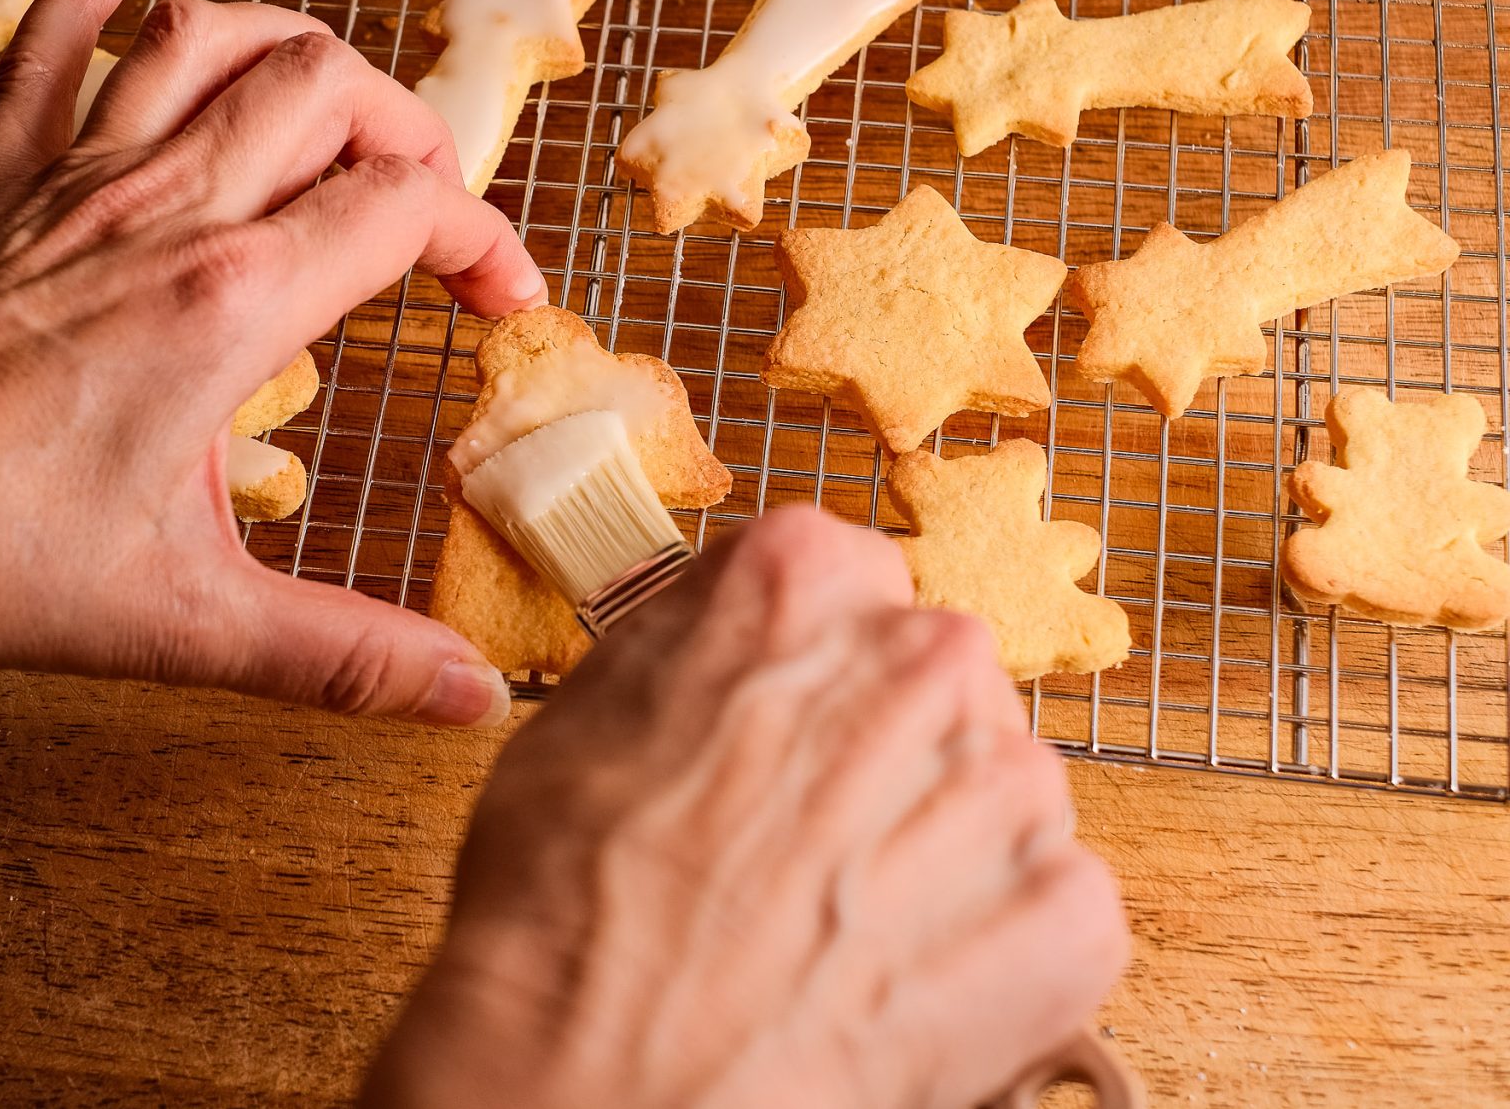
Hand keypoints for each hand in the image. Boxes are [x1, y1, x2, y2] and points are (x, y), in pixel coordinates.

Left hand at [0, 0, 540, 723]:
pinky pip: (54, 41)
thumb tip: (470, 698)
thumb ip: (339, 657)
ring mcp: (78, 178)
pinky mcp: (4, 179)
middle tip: (424, 209)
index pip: (404, 207)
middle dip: (408, 132)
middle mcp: (165, 210)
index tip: (500, 302)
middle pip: (331, 90)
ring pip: (217, 38)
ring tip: (338, 108)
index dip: (482, 239)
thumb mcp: (178, 621)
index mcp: (228, 303)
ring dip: (298, 51)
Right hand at [362, 508, 1128, 1106]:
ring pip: (995, 792)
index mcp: (804, 576)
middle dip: (885, 754)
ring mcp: (1012, 785)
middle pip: (933, 683)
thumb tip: (748, 642)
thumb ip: (702, 642)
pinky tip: (895, 984)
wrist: (603, 1078)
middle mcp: (928, 653)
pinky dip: (991, 949)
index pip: (849, 583)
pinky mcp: (1067, 911)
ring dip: (940, 849)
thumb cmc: (567, 904)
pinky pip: (1052, 904)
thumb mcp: (589, 709)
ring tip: (841, 928)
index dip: (810, 670)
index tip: (785, 728)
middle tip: (806, 847)